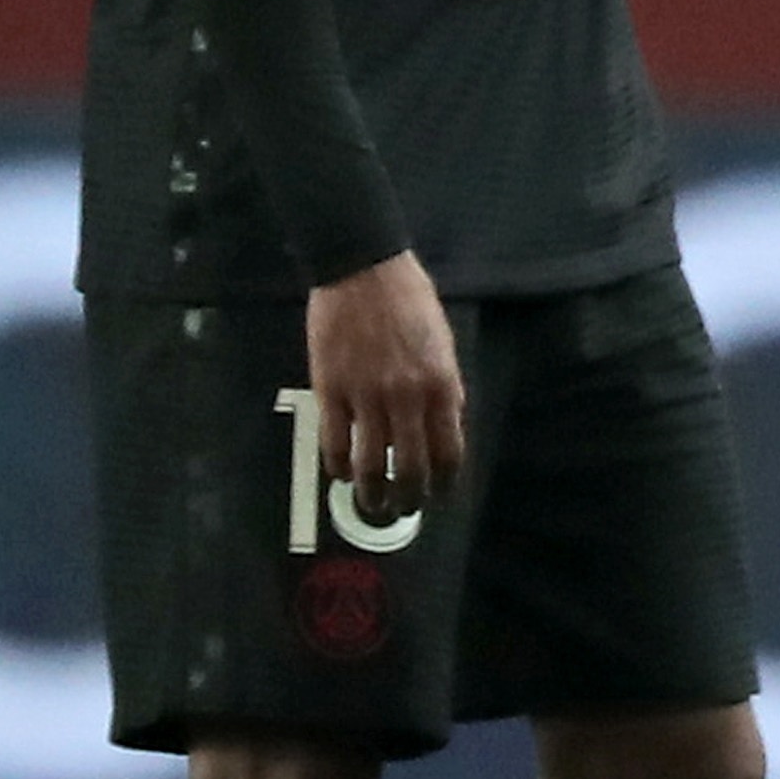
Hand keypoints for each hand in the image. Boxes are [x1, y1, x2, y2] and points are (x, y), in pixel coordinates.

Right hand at [306, 253, 465, 527]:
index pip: (449, 452)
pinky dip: (338, 467)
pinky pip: (334, 443)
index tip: (439, 495)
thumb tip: (442, 428)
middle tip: (404, 509)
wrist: (362, 269)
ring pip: (369, 464)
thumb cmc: (409, 301)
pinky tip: (340, 474)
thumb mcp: (443, 344)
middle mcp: (408, 398)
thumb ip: (443, 388)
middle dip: (409, 498)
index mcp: (442, 386)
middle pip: (410, 468)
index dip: (445, 483)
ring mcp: (366, 396)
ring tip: (371, 505)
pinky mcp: (330, 390)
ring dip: (371, 494)